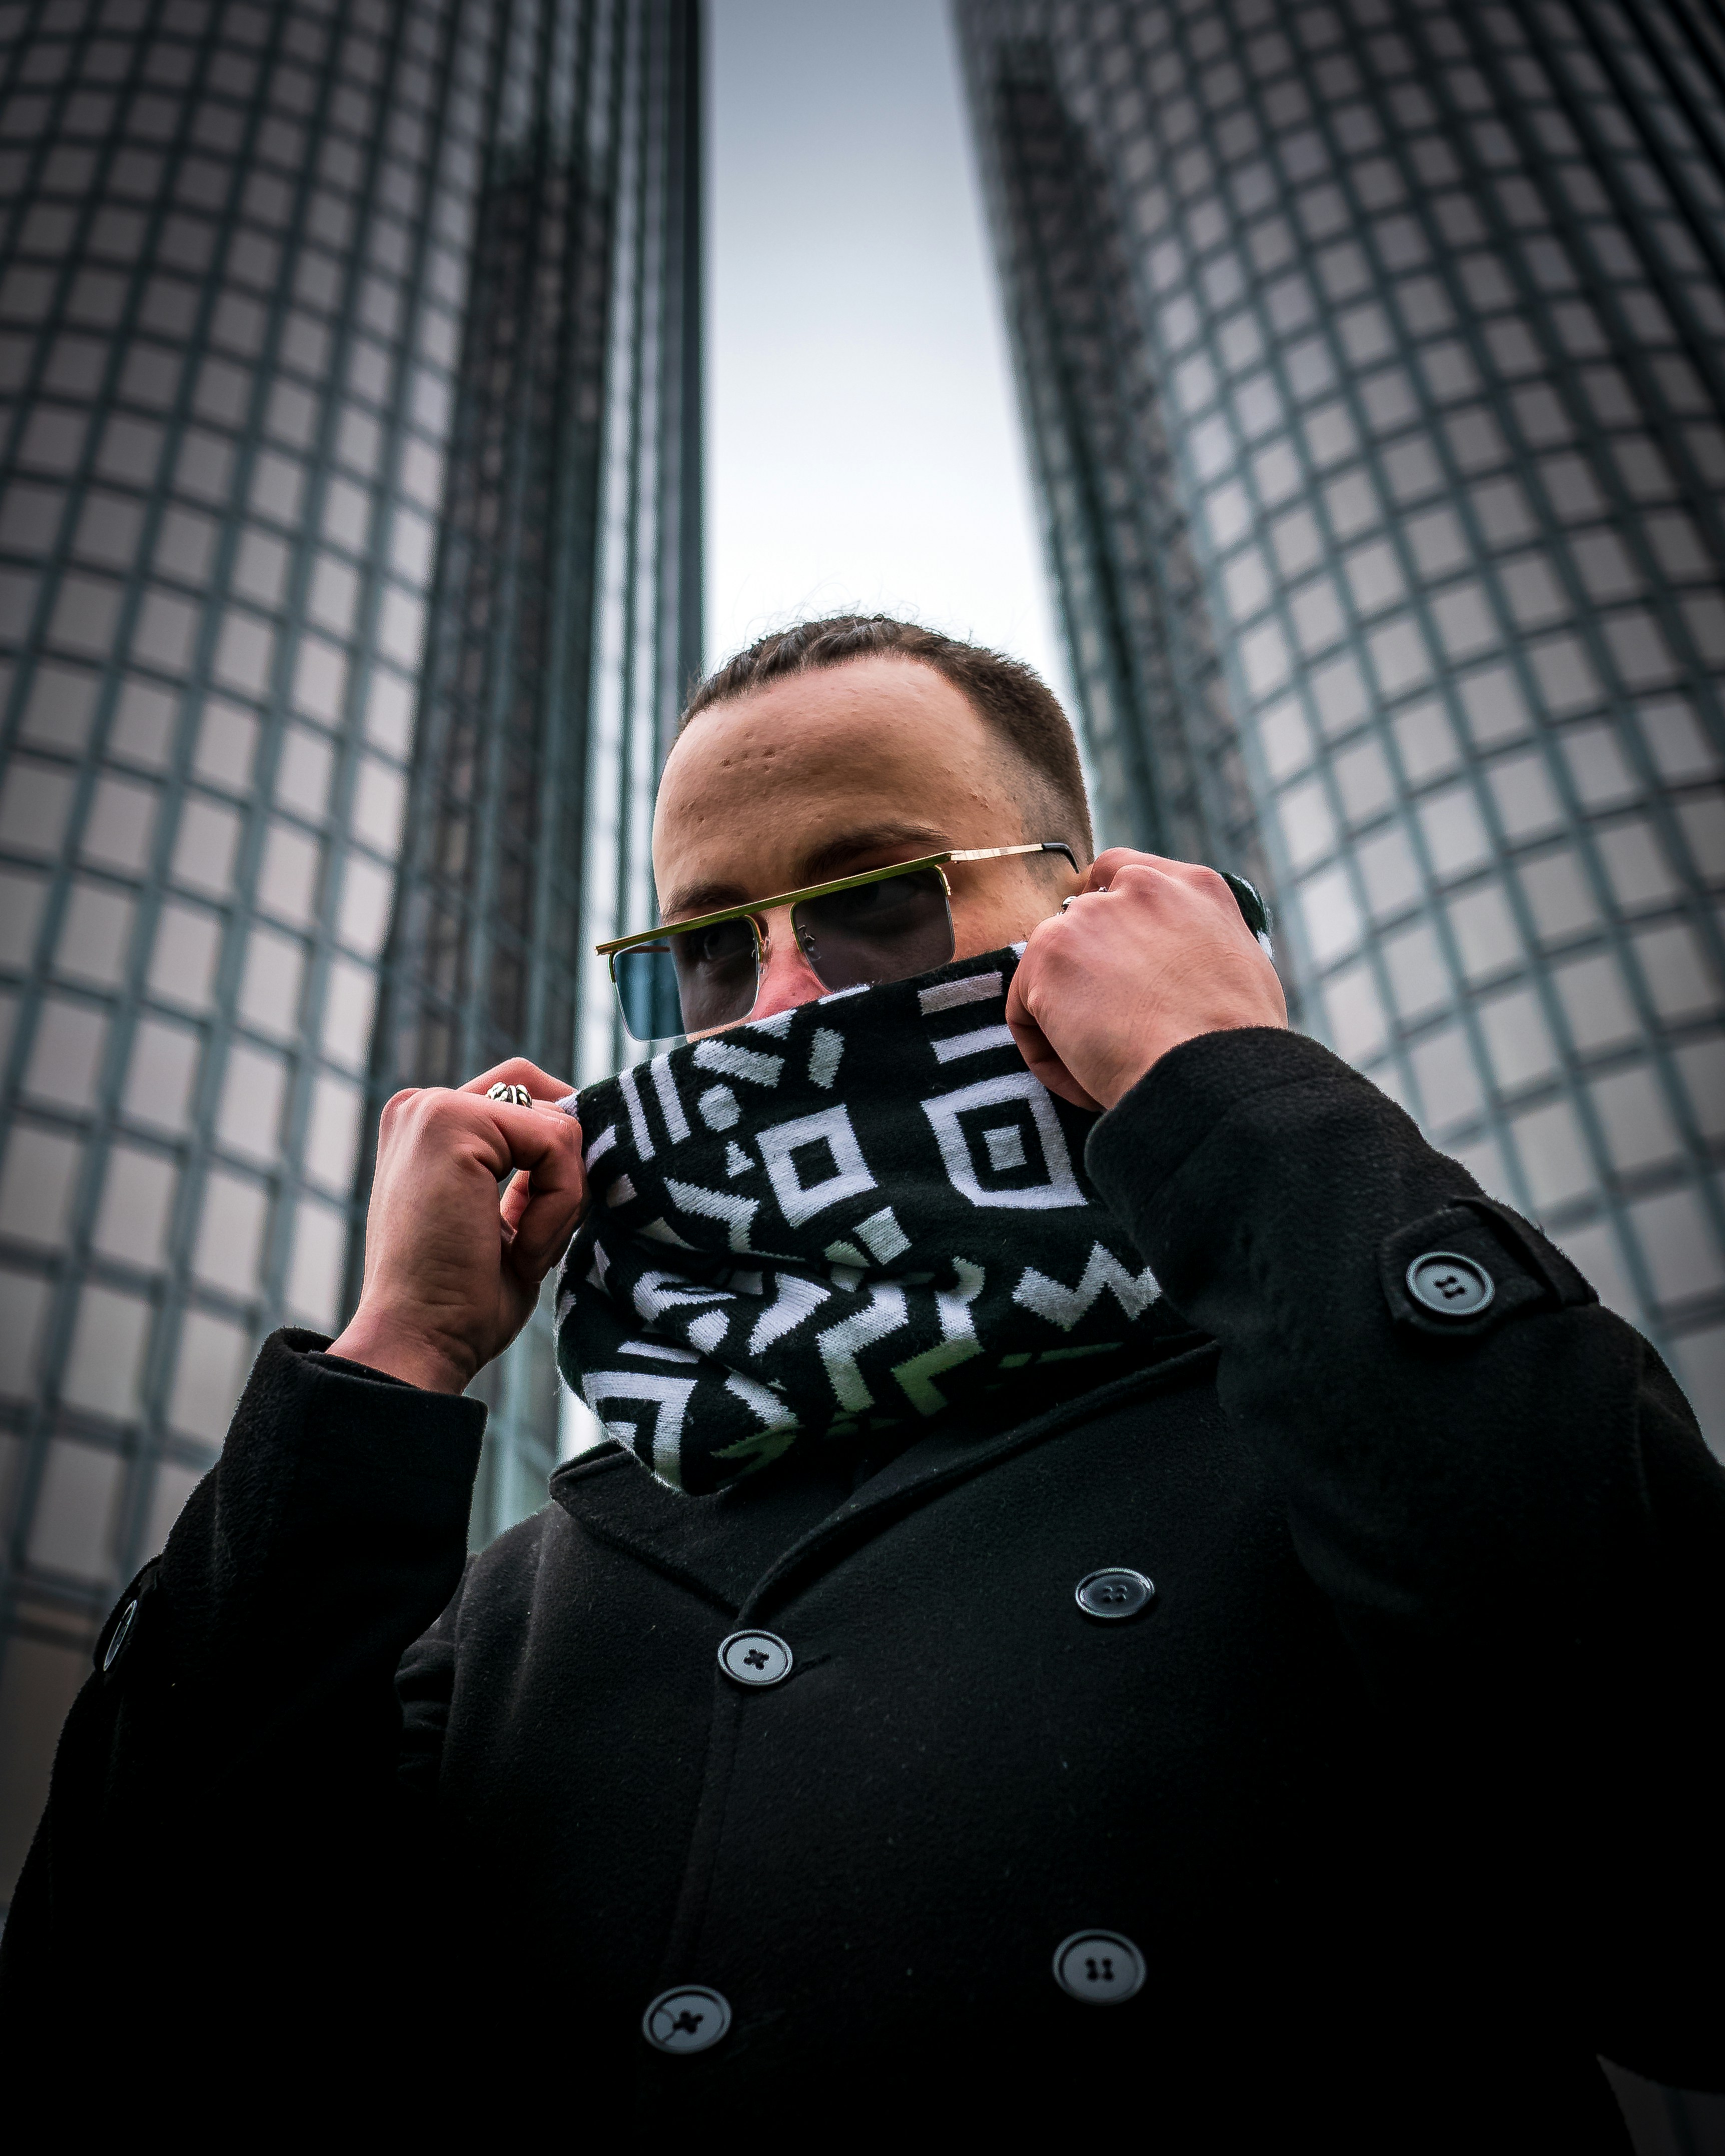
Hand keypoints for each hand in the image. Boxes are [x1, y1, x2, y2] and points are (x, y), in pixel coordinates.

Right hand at [326, 1059, 586, 1393]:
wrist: (418, 1343)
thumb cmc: (462, 1301)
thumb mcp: (506, 1220)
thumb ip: (533, 1173)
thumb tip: (593, 1140)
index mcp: (431, 1127)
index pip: (530, 1101)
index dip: (562, 1158)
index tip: (544, 1226)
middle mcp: (423, 1105)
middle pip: (550, 1102)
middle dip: (568, 1175)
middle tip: (539, 1242)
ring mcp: (433, 1108)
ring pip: (562, 1127)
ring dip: (564, 1203)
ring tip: (522, 1255)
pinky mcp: (451, 1122)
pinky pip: (557, 1145)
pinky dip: (559, 1207)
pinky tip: (521, 1253)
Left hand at [1005, 850, 1286, 1111]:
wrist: (1212, 1072)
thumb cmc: (1237, 1048)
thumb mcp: (1242, 974)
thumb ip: (1199, 950)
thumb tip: (1179, 972)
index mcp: (1195, 887)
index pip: (1123, 874)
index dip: (1104, 917)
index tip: (1105, 961)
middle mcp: (1139, 886)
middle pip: (1080, 924)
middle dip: (1086, 979)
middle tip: (1109, 1035)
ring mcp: (1090, 914)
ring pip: (1051, 972)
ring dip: (1067, 1021)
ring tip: (1102, 1069)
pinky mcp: (1049, 952)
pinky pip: (1025, 1011)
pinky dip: (1047, 1053)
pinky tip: (1084, 1079)